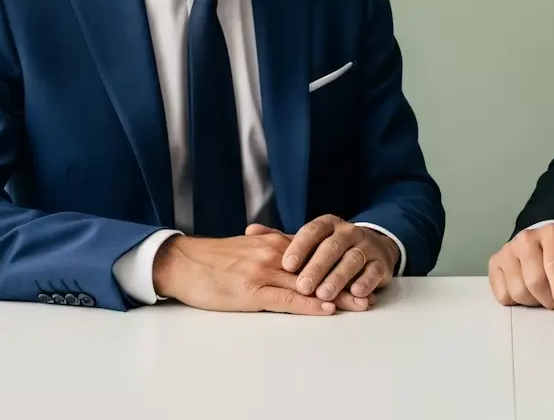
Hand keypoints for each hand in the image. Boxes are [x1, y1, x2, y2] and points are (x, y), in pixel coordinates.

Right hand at [151, 227, 366, 313]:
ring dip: (336, 294)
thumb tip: (290, 251)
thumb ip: (270, 248)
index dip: (340, 266)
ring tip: (360, 304)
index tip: (361, 274)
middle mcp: (274, 254)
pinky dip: (308, 303)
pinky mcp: (252, 290)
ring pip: (308, 284)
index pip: (315, 256)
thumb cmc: (211, 259)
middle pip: (319, 269)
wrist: (182, 261)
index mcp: (274, 245)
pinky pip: (286, 298)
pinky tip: (325, 308)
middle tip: (371, 291)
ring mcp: (264, 272)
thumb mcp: (246, 248)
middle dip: (346, 281)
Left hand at [279, 215, 399, 303]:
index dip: (300, 247)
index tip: (287, 264)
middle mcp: (348, 232)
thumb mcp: (309, 241)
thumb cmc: (332, 249)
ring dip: (339, 277)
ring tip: (324, 294)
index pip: (312, 231)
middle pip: (332, 247)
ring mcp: (366, 247)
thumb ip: (281, 239)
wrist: (373, 248)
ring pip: (352, 259)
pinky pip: (374, 272)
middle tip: (303, 286)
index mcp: (328, 225)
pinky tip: (356, 293)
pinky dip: (366, 282)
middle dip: (317, 267)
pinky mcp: (380, 264)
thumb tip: (250, 230)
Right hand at [487, 224, 553, 315]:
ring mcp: (507, 250)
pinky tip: (526, 290)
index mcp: (552, 234)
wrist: (544, 246)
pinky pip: (503, 295)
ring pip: (518, 291)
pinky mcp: (494, 263)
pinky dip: (516, 301)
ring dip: (533, 302)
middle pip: (535, 281)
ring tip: (541, 293)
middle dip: (548, 300)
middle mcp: (526, 238)